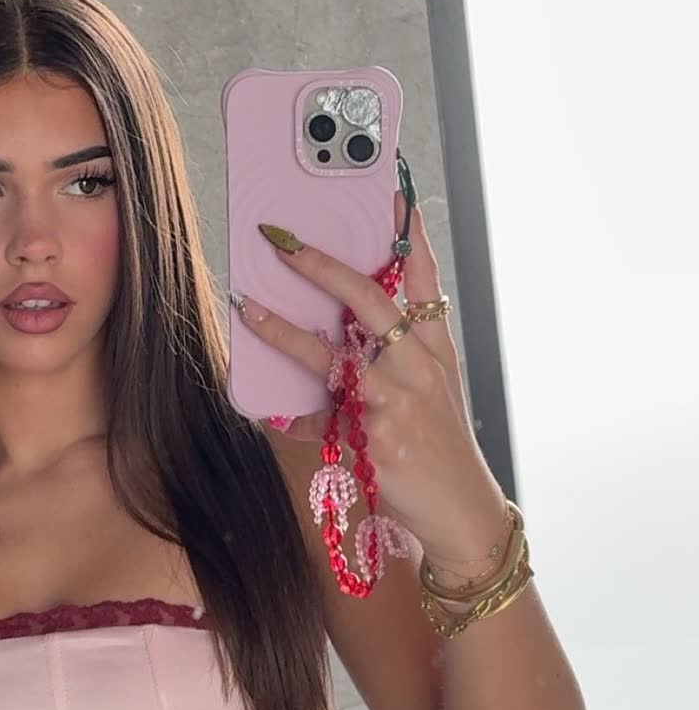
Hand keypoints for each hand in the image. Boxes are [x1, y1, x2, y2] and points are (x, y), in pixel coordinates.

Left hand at [235, 192, 505, 563]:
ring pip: (329, 355)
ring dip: (281, 329)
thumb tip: (339, 341)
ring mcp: (395, 400)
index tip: (395, 196)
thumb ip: (391, 364)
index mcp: (435, 352)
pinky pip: (317, 416)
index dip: (411, 237)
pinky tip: (264, 407)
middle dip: (323, 265)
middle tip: (283, 241)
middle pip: (369, 301)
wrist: (462, 513)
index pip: (426, 282)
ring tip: (246, 306)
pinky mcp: (373, 437)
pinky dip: (289, 414)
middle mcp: (417, 367)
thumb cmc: (440, 453)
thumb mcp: (432, 398)